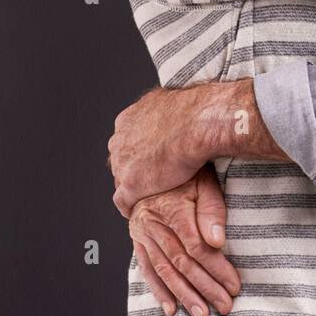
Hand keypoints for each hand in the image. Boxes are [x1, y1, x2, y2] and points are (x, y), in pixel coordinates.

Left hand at [108, 85, 212, 217]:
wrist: (194, 125)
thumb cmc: (193, 113)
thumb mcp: (174, 104)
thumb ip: (168, 111)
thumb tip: (180, 110)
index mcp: (128, 119)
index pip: (127, 140)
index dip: (140, 151)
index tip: (151, 157)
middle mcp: (120, 139)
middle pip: (122, 159)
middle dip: (134, 167)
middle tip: (152, 175)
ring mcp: (123, 162)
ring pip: (122, 179)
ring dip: (134, 186)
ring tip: (148, 193)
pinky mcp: (130, 184)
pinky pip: (123, 201)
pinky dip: (130, 206)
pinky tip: (137, 211)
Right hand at [129, 165, 240, 315]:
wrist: (152, 161)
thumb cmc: (186, 172)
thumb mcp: (204, 181)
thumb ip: (212, 210)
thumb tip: (218, 241)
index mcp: (172, 208)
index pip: (196, 247)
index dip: (216, 268)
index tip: (234, 285)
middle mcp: (153, 223)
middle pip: (182, 262)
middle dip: (205, 287)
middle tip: (223, 306)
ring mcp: (142, 233)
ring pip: (165, 269)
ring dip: (184, 295)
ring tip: (201, 314)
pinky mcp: (137, 239)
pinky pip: (146, 268)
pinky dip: (158, 290)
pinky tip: (170, 308)